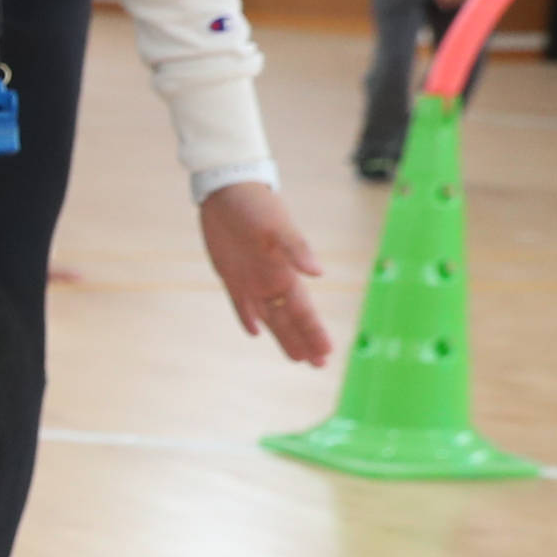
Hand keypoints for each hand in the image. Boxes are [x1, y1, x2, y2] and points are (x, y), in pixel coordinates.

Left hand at [198, 182, 333, 363]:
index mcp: (285, 272)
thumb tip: (318, 273)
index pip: (304, 310)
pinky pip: (241, 303)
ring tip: (296, 357)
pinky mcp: (231, 275)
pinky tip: (254, 332)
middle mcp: (271, 280)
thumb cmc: (257, 205)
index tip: (326, 353)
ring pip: (270, 316)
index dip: (314, 332)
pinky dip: (247, 317)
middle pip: (291, 319)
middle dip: (304, 341)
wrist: (229, 190)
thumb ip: (297, 249)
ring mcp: (251, 279)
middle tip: (319, 366)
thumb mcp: (276, 227)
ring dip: (282, 335)